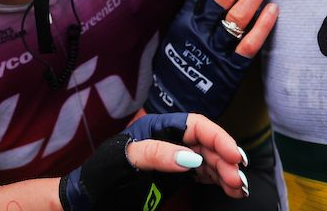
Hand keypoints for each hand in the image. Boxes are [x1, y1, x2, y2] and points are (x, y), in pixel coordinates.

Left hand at [60, 113, 246, 210]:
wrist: (88, 200)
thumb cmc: (101, 175)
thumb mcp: (125, 159)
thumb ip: (157, 154)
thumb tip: (191, 158)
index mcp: (158, 127)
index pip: (196, 126)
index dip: (218, 137)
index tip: (233, 156)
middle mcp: (170, 140)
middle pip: (207, 144)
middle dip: (225, 160)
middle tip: (237, 181)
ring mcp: (174, 159)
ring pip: (210, 161)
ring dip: (226, 173)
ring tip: (238, 188)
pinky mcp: (176, 177)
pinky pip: (204, 175)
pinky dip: (219, 181)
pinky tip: (231, 190)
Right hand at [145, 0, 277, 117]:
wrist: (169, 109)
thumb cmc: (172, 72)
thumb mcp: (174, 38)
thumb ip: (191, 16)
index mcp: (184, 20)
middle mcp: (199, 31)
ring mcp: (215, 50)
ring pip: (239, 14)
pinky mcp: (230, 70)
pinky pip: (249, 45)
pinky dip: (262, 25)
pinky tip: (275, 8)